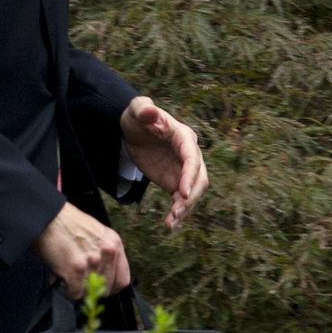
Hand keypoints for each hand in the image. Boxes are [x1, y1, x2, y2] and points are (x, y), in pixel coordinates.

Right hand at [33, 202, 130, 299]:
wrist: (49, 216)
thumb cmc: (68, 224)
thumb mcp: (97, 233)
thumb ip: (104, 253)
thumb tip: (103, 275)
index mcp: (114, 243)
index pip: (123, 280)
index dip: (111, 287)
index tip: (102, 288)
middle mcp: (108, 253)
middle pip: (107, 288)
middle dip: (93, 289)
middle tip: (81, 282)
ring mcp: (93, 261)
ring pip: (91, 292)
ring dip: (79, 289)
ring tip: (70, 277)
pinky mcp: (77, 269)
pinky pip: (76, 293)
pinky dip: (68, 291)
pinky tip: (63, 279)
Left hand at [120, 97, 208, 229]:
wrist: (132, 129)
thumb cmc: (137, 116)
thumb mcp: (136, 109)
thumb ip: (143, 108)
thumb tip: (150, 112)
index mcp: (183, 137)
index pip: (192, 158)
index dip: (189, 176)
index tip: (182, 193)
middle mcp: (188, 154)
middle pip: (199, 178)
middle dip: (190, 196)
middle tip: (176, 212)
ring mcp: (183, 169)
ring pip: (193, 192)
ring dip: (185, 207)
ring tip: (171, 222)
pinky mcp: (174, 180)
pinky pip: (181, 198)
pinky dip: (178, 211)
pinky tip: (169, 223)